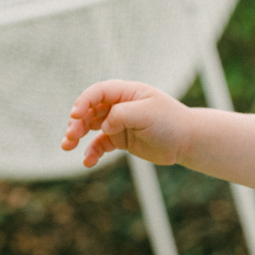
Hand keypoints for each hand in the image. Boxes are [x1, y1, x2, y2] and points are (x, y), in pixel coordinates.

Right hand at [61, 81, 192, 168]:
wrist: (187, 141)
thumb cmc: (170, 122)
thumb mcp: (146, 114)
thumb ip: (121, 115)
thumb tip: (103, 125)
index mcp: (126, 92)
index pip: (98, 92)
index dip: (83, 102)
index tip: (75, 116)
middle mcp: (120, 105)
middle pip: (90, 110)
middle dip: (76, 122)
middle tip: (70, 136)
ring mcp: (119, 122)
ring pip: (91, 127)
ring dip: (77, 135)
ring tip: (67, 146)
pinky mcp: (120, 139)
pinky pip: (100, 144)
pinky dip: (92, 152)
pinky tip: (87, 161)